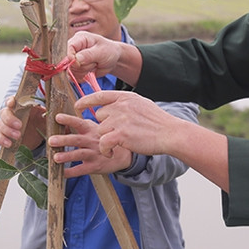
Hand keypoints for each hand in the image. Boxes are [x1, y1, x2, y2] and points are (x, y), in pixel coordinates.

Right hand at [0, 96, 44, 149]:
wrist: (35, 138)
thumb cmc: (38, 123)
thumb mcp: (43, 118)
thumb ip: (44, 114)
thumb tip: (47, 111)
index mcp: (19, 106)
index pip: (11, 100)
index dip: (10, 101)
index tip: (12, 103)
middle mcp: (10, 114)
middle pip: (4, 112)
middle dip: (10, 119)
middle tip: (19, 125)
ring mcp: (6, 125)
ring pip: (0, 124)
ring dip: (7, 130)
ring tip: (18, 136)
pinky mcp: (4, 136)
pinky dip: (2, 139)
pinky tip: (9, 144)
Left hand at [48, 114, 132, 177]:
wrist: (123, 155)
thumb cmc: (104, 139)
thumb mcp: (95, 128)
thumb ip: (81, 125)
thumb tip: (62, 121)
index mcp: (91, 130)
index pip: (79, 123)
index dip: (69, 120)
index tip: (58, 117)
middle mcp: (92, 141)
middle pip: (77, 140)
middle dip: (64, 140)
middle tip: (51, 140)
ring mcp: (94, 154)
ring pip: (79, 154)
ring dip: (67, 156)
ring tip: (55, 157)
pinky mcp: (94, 167)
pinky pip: (81, 170)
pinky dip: (71, 172)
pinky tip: (62, 173)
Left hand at [54, 90, 180, 158]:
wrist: (170, 133)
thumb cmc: (157, 121)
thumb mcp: (140, 104)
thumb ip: (124, 103)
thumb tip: (109, 104)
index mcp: (125, 97)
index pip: (100, 95)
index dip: (86, 100)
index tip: (78, 106)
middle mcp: (121, 106)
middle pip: (99, 116)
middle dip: (105, 126)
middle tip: (118, 133)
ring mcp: (120, 119)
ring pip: (100, 130)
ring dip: (106, 139)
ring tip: (117, 144)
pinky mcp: (120, 135)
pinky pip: (103, 142)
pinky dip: (105, 150)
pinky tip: (111, 153)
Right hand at [67, 31, 122, 80]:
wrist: (113, 59)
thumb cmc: (109, 51)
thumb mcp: (101, 51)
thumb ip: (88, 55)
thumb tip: (75, 59)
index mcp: (79, 39)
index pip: (69, 47)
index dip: (72, 57)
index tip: (80, 63)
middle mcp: (74, 48)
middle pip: (69, 62)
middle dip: (83, 66)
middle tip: (95, 62)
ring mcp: (73, 59)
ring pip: (71, 71)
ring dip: (84, 71)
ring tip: (94, 65)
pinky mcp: (75, 69)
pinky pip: (73, 77)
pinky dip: (82, 77)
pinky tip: (90, 72)